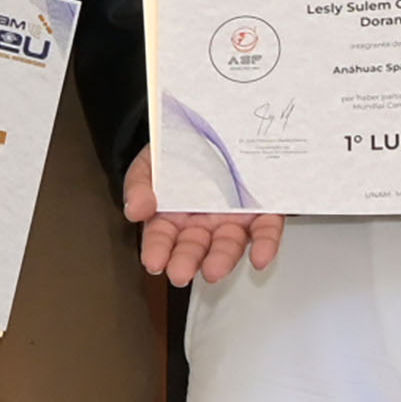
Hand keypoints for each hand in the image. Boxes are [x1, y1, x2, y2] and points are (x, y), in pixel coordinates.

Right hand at [124, 146, 279, 287]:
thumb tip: (135, 211)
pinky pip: (265, 229)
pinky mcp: (263, 210)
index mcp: (173, 216)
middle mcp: (204, 222)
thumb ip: (139, 186)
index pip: (163, 237)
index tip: (154, 263)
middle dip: (187, 261)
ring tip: (214, 270)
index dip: (158, 251)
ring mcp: (234, 218)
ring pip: (229, 243)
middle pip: (196, 247)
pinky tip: (260, 258)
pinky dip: (265, 245)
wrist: (214, 128)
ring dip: (222, 258)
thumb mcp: (149, 163)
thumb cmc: (179, 151)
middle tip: (180, 273)